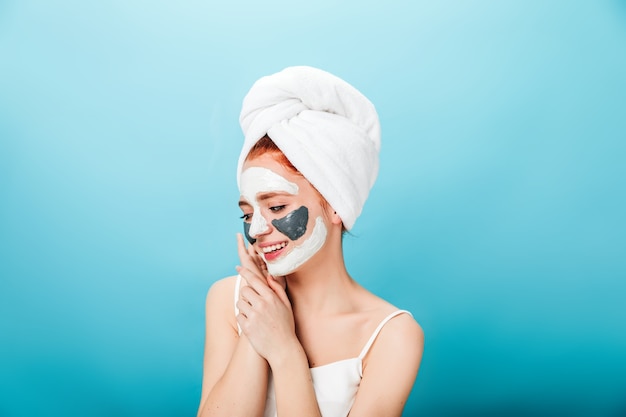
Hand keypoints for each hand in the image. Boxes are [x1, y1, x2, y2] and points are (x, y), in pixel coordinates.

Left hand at [235, 235, 295, 363]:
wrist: (283, 349)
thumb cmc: (286, 326)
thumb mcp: (286, 305)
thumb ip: (277, 289)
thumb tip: (269, 276)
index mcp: (271, 297)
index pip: (254, 279)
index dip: (245, 272)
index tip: (238, 267)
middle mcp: (261, 304)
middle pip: (244, 290)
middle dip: (247, 294)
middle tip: (254, 302)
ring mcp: (253, 316)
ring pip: (239, 302)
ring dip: (244, 307)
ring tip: (254, 315)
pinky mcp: (247, 327)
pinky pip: (239, 315)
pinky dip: (243, 318)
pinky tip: (252, 324)